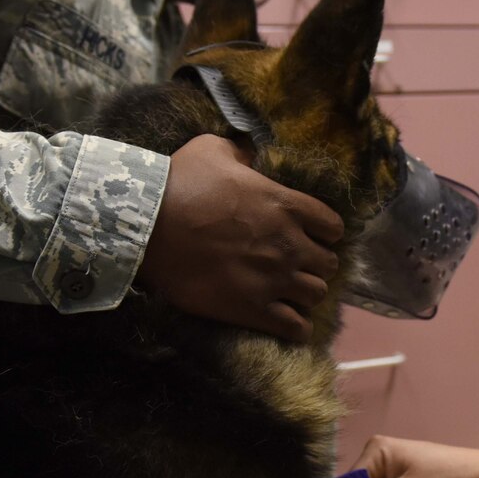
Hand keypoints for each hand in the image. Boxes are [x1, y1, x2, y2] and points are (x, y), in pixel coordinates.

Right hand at [138, 134, 343, 341]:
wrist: (146, 226)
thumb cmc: (179, 183)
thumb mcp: (212, 149)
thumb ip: (242, 152)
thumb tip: (250, 155)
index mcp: (286, 205)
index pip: (332, 227)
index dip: (324, 232)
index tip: (310, 235)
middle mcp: (289, 244)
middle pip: (328, 265)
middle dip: (315, 265)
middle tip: (296, 265)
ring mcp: (273, 279)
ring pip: (316, 295)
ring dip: (306, 294)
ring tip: (290, 293)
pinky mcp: (252, 309)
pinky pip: (295, 328)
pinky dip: (297, 327)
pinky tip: (288, 322)